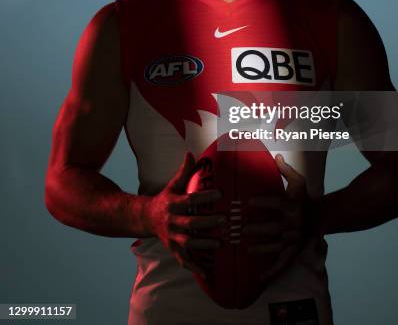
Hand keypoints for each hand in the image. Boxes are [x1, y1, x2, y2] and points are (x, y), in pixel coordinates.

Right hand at [145, 152, 224, 276]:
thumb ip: (183, 171)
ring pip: (188, 243)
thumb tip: (191, 153)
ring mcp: (172, 237)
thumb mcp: (173, 185)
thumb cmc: (165, 199)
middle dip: (207, 222)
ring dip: (204, 244)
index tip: (220, 193)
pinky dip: (194, 267)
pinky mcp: (172, 249)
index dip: (205, 196)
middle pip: (191, 223)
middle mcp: (172, 222)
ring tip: (221, 244)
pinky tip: (206, 272)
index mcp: (173, 204)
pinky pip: (183, 260)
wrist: (145, 218)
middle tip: (224, 220)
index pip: (191, 200)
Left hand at [243, 154, 313, 282]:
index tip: (249, 200)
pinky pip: (283, 263)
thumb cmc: (304, 198)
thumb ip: (286, 170)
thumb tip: (276, 155)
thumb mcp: (299, 182)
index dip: (264, 201)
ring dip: (262, 248)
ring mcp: (292, 240)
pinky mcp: (293, 252)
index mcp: (292, 206)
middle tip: (241, 229)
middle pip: (273, 227)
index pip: (277, 203)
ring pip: (276, 246)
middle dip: (257, 229)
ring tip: (247, 249)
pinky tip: (260, 277)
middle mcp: (292, 224)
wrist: (321, 217)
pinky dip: (272, 271)